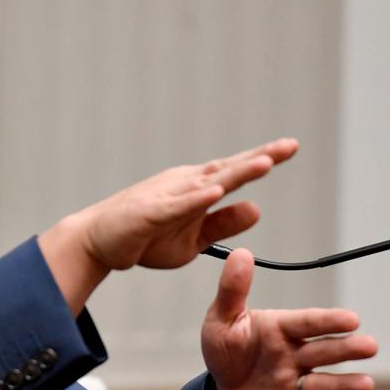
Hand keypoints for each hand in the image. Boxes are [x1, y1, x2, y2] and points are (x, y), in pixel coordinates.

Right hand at [40, 138, 298, 313]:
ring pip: (206, 182)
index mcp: (197, 188)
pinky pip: (175, 206)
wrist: (99, 242)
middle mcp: (184, 184)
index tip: (290, 148)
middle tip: (289, 146)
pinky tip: (215, 192)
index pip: (235, 172)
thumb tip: (256, 209)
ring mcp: (167, 196)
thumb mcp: (194, 237)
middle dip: (259, 158)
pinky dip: (195, 198)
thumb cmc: (144, 237)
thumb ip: (223, 224)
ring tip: (265, 164)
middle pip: (227, 169)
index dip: (262, 159)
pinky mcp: (149, 213)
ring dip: (235, 173)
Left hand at [200, 248, 378, 389]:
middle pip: (325, 351)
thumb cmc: (227, 350)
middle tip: (370, 346)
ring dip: (344, 384)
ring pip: (324, 384)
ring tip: (365, 384)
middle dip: (347, 349)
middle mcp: (296, 356)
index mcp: (282, 329)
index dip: (329, 321)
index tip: (352, 319)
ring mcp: (296, 385)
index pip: (308, 322)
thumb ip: (232, 291)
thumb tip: (240, 254)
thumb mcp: (222, 320)